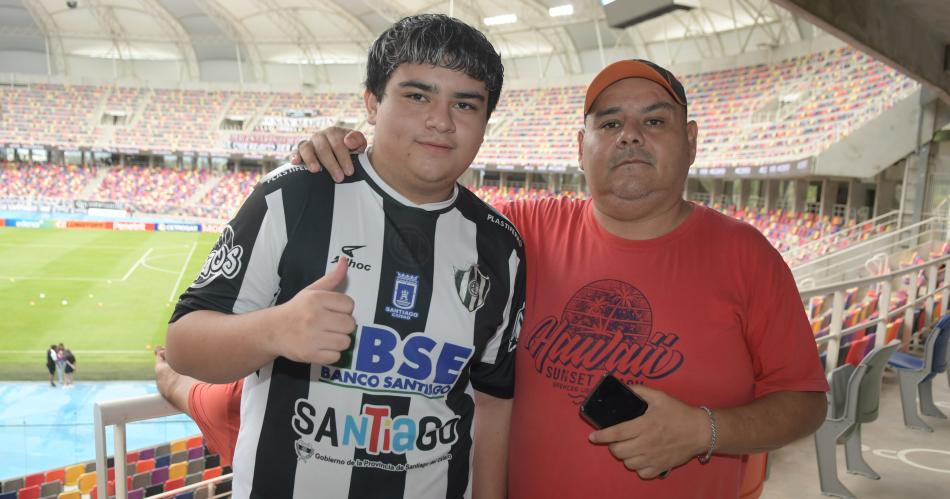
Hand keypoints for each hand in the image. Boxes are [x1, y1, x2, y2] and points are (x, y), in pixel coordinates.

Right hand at [269, 257, 355, 364]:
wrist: (272, 330)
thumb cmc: (297, 310)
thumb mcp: (312, 291)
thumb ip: (332, 278)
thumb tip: (345, 260)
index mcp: (316, 299)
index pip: (349, 305)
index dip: (344, 309)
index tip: (333, 311)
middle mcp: (314, 317)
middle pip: (350, 325)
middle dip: (343, 326)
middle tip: (330, 325)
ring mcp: (311, 337)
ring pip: (345, 342)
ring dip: (338, 341)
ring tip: (326, 336)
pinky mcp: (309, 354)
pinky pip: (336, 357)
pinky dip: (331, 354)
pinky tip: (321, 346)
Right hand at [290, 126, 367, 181]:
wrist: (340, 158)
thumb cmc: (351, 151)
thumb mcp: (359, 145)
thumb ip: (357, 140)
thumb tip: (348, 141)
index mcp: (334, 133)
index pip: (338, 142)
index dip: (344, 157)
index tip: (349, 172)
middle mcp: (320, 136)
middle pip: (323, 147)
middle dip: (331, 163)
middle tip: (339, 178)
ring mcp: (309, 144)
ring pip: (306, 148)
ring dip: (311, 159)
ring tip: (316, 170)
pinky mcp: (299, 152)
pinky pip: (295, 152)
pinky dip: (294, 156)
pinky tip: (295, 162)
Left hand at [588, 384, 709, 478]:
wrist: (700, 431)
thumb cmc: (679, 413)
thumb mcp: (660, 397)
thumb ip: (640, 391)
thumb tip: (625, 388)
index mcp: (644, 425)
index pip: (616, 433)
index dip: (601, 435)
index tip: (592, 436)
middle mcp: (647, 443)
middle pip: (618, 451)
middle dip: (613, 445)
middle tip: (618, 439)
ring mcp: (654, 457)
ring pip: (628, 463)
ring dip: (625, 456)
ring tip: (630, 447)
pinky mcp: (661, 467)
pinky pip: (642, 473)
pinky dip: (638, 467)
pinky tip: (641, 458)